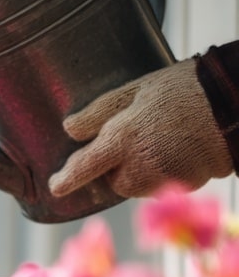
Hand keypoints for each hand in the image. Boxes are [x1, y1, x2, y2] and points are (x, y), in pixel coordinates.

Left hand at [48, 59, 232, 199]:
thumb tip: (69, 128)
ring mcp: (162, 179)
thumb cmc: (186, 89)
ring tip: (159, 142)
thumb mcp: (139, 89)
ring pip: (136, 186)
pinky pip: (162, 187)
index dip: (66, 179)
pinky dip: (162, 174)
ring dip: (138, 172)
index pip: (84, 167)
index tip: (55, 187)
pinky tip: (176, 151)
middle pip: (113, 181)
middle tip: (135, 141)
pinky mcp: (183, 186)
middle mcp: (139, 165)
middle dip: (116, 168)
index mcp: (123, 139)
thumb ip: (100, 111)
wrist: (235, 104)